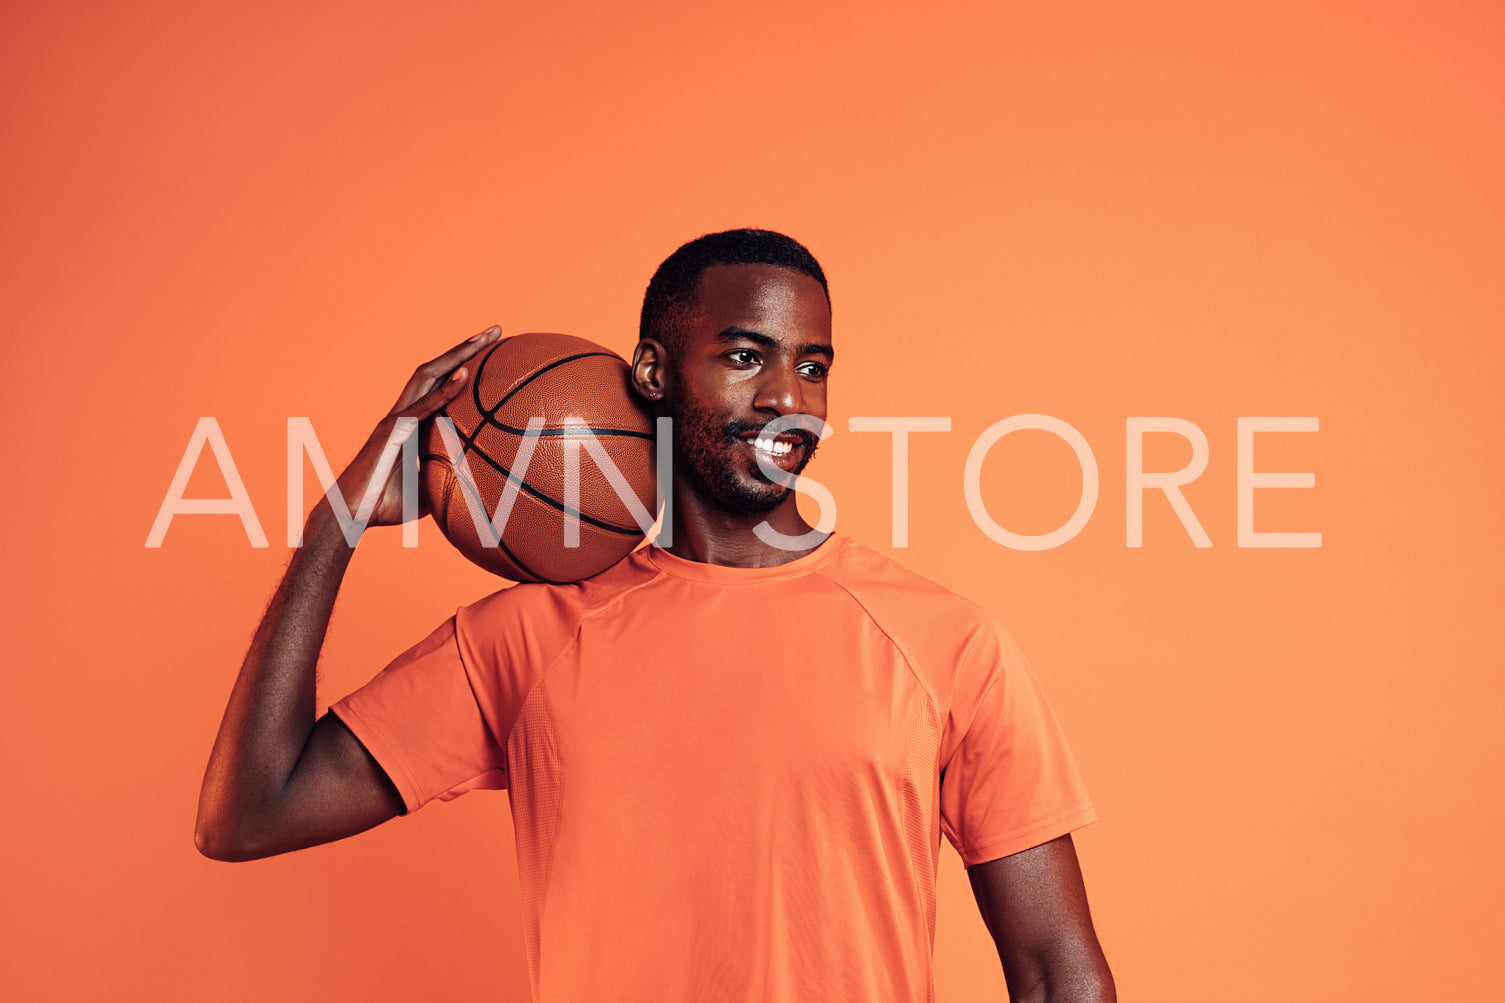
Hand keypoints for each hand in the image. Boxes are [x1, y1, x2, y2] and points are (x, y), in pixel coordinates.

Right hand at [326, 325, 501, 530]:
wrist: (349, 516)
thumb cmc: (383, 507)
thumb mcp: (429, 494)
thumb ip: (449, 483)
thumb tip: (481, 490)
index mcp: (413, 424)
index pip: (441, 386)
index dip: (464, 367)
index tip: (493, 353)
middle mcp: (404, 413)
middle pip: (437, 369)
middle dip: (466, 347)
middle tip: (496, 330)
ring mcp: (396, 419)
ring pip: (428, 376)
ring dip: (457, 354)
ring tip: (486, 338)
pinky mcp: (391, 431)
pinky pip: (422, 407)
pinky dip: (444, 390)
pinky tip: (464, 375)